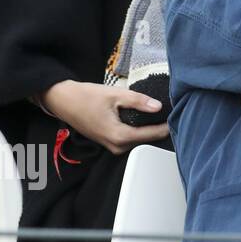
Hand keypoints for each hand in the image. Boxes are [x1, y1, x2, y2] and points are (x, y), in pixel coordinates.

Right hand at [40, 79, 168, 155]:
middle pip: (146, 140)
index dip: (166, 126)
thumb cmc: (86, 96)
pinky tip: (145, 119)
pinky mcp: (109, 143)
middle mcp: (116, 146)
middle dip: (159, 128)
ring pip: (139, 142)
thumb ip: (138, 101)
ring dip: (150, 130)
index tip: (177, 117)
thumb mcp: (115, 94)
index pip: (151, 135)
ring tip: (162, 116)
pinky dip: (139, 131)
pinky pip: (130, 140)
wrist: (63, 101)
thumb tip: (158, 107)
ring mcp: (112, 147)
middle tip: (173, 114)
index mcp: (118, 136)